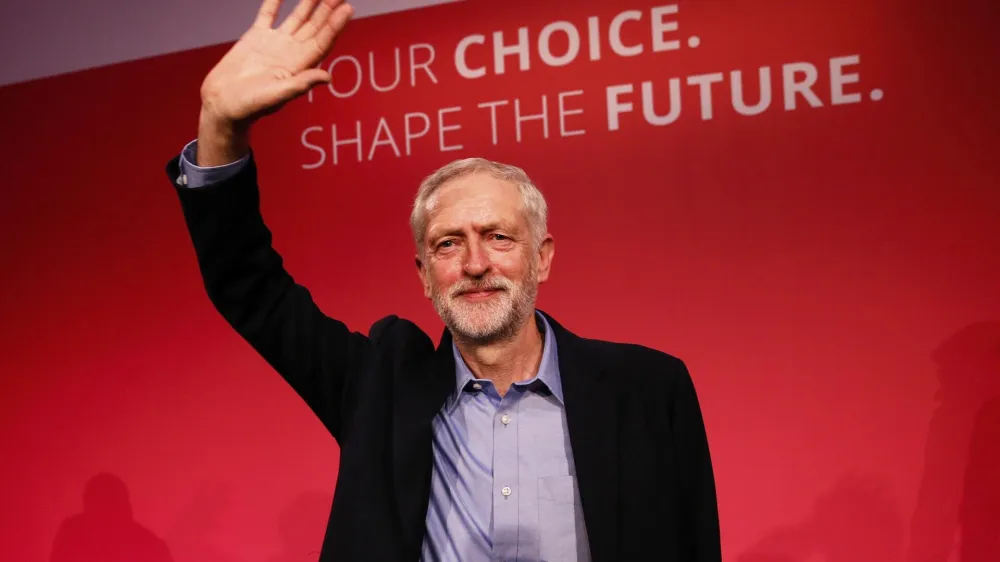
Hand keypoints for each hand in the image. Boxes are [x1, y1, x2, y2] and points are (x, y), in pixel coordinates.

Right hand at [196, 0, 352, 165]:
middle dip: (328, 9)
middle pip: (315, 26)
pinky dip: (274, 1)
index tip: (347, 8)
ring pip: (297, 17)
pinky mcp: (256, 37)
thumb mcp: (278, 95)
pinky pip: (268, 14)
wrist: (222, 103)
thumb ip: (302, 83)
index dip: (335, 25)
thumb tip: (328, 78)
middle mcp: (291, 52)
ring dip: (309, 3)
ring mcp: (275, 43)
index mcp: (299, 65)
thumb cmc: (250, 106)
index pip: (323, 41)